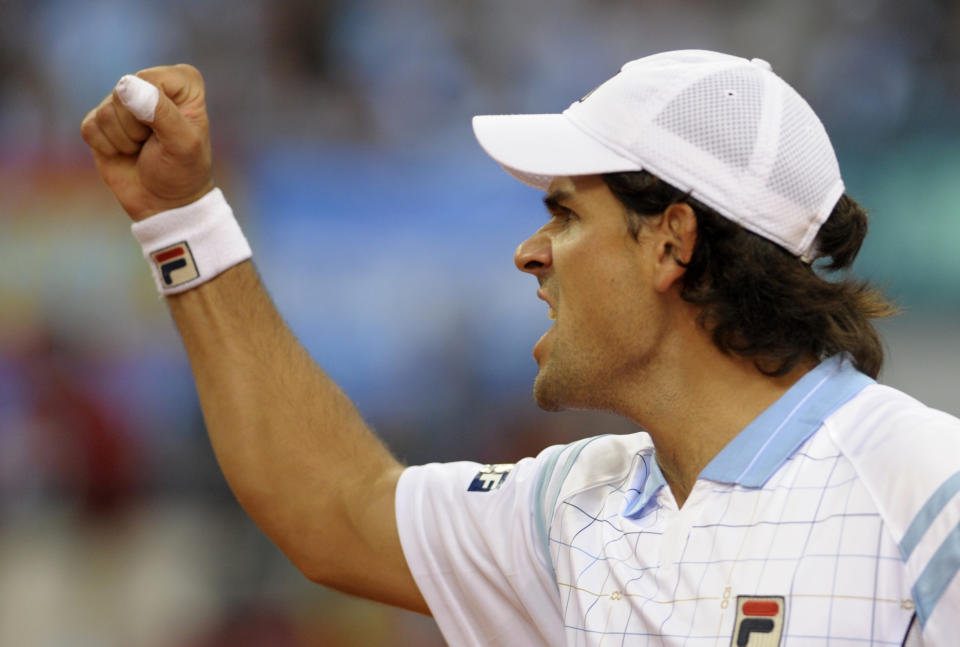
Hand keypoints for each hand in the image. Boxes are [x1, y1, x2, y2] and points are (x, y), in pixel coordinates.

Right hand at [81, 64, 214, 221]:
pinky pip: (90, 127)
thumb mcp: (183, 144)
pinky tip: (124, 153)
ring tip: (142, 149)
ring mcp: (124, 101)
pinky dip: (107, 148)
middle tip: (155, 144)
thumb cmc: (183, 171)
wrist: (165, 203)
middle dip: (136, 128)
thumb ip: (160, 111)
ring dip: (124, 141)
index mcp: (182, 82)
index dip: (153, 111)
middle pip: (122, 92)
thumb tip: (125, 84)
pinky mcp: (100, 120)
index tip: (171, 132)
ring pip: (105, 112)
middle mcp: (152, 84)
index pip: (148, 79)